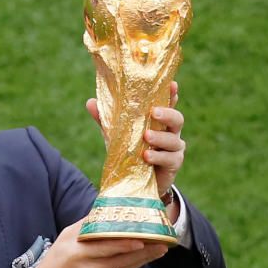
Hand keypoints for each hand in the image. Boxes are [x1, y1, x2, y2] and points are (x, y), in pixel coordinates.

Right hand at [14, 221, 167, 267]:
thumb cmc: (56, 261)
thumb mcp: (66, 238)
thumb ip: (87, 225)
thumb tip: (106, 207)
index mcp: (77, 250)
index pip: (107, 243)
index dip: (127, 240)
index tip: (144, 234)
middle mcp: (87, 267)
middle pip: (121, 256)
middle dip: (144, 249)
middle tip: (162, 242)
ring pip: (124, 267)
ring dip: (143, 258)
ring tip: (159, 250)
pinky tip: (141, 260)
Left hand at [85, 81, 185, 195]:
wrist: (136, 182)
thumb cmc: (130, 152)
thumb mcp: (116, 135)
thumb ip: (105, 120)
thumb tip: (90, 102)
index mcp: (159, 121)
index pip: (168, 104)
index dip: (171, 94)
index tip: (172, 85)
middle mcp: (171, 132)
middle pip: (177, 119)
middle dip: (168, 114)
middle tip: (153, 112)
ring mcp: (175, 148)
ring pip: (173, 140)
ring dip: (160, 137)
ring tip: (146, 136)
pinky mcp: (174, 164)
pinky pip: (170, 159)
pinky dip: (158, 156)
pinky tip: (147, 156)